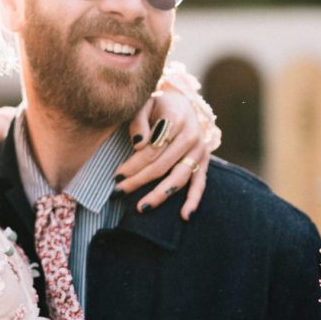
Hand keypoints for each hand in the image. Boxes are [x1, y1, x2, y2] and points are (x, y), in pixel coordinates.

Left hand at [115, 91, 210, 219]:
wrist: (182, 104)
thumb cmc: (157, 106)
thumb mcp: (145, 103)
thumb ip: (138, 120)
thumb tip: (138, 143)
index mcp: (176, 118)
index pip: (153, 148)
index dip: (134, 164)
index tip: (116, 176)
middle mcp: (191, 136)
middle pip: (162, 165)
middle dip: (138, 180)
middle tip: (118, 192)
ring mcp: (199, 151)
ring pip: (178, 177)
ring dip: (159, 194)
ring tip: (141, 207)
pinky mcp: (204, 162)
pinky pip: (200, 184)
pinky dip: (194, 200)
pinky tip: (184, 216)